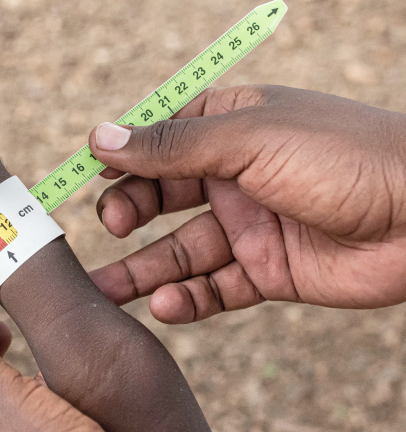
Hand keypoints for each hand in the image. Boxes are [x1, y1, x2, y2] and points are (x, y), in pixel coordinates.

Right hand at [88, 85, 405, 322]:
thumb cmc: (343, 157)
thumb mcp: (248, 139)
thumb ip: (172, 145)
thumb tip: (101, 137)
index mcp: (233, 125)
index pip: (162, 138)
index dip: (123, 157)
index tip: (88, 175)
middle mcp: (237, 174)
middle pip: (163, 196)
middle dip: (129, 211)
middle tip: (109, 226)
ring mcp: (253, 225)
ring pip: (182, 250)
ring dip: (143, 270)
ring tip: (103, 290)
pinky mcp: (270, 271)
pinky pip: (216, 288)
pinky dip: (187, 300)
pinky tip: (164, 305)